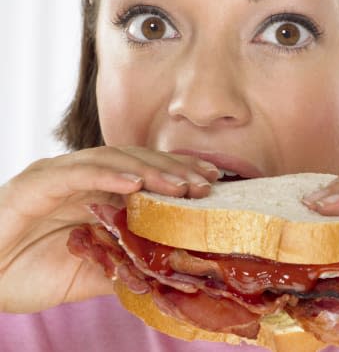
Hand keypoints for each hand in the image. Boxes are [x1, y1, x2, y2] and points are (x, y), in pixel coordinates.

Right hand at [0, 146, 219, 312]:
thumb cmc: (27, 273)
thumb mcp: (89, 274)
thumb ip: (124, 266)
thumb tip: (169, 271)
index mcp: (97, 194)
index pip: (147, 177)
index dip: (180, 177)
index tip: (213, 185)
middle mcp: (83, 178)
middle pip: (138, 162)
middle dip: (176, 170)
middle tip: (209, 181)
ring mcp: (60, 176)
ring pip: (114, 161)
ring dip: (151, 171)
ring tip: (183, 184)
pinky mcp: (36, 183)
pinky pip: (77, 172)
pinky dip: (108, 175)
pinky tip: (135, 183)